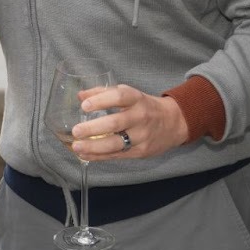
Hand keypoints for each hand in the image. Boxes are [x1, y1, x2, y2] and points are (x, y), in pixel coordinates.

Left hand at [71, 84, 190, 161]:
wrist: (174, 123)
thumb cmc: (144, 106)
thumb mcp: (129, 94)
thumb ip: (104, 92)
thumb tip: (80, 95)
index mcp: (136, 99)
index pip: (119, 97)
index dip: (101, 101)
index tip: (84, 106)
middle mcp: (140, 117)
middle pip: (116, 123)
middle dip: (93, 128)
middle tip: (76, 131)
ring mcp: (142, 136)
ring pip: (116, 144)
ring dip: (94, 147)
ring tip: (77, 146)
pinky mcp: (140, 152)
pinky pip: (117, 155)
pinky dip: (99, 156)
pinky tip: (85, 155)